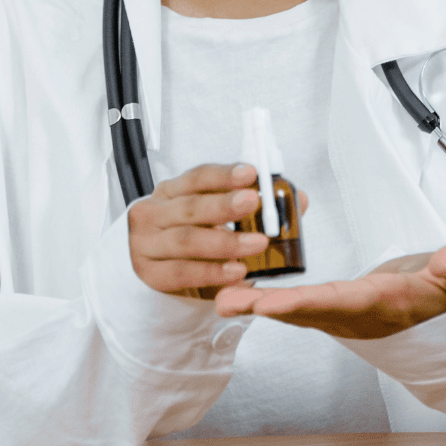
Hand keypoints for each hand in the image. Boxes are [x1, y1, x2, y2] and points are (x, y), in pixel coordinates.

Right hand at [129, 163, 278, 296]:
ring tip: (256, 244)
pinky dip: (211, 273)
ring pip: (186, 240)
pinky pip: (182, 273)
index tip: (251, 173)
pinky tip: (237, 273)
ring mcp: (146, 244)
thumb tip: (299, 200)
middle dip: (224, 204)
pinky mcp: (149, 273)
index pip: (197, 177)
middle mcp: (153, 213)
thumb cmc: (190, 235)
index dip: (224, 175)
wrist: (154, 267)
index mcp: (171, 191)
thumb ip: (253, 208)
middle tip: (254, 202)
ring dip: (224, 242)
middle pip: (191, 207)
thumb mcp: (214, 216)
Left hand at [212, 245, 445, 338]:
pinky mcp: (337, 308)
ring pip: (296, 311)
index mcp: (384, 305)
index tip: (270, 303)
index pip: (339, 302)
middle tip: (225, 303)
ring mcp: (345, 314)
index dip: (303, 303)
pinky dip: (270, 300)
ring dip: (258, 306)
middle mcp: (359, 315)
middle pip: (305, 312)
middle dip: (265, 308)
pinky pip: (298, 305)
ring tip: (220, 300)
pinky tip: (241, 292)